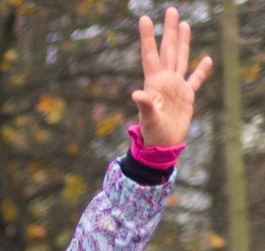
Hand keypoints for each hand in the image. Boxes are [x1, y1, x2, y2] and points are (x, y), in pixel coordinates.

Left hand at [131, 7, 210, 146]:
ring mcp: (176, 87)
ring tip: (185, 24)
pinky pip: (195, 80)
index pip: (150, 54)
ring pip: (180, 58)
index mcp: (154, 83)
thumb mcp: (148, 119)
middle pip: (167, 50)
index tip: (144, 19)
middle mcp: (165, 80)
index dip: (147, 37)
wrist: (163, 146)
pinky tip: (205, 59)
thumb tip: (136, 94)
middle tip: (170, 10)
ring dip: (182, 42)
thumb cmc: (152, 134)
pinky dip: (201, 70)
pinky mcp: (186, 96)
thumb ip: (145, 105)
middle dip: (169, 30)